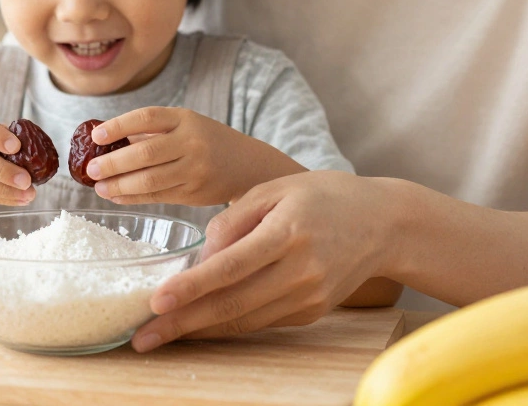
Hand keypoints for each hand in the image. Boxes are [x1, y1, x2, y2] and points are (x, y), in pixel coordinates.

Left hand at [86, 107, 302, 206]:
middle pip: (145, 153)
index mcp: (185, 119)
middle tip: (92, 169)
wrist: (247, 165)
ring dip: (119, 185)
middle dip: (114, 163)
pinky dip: (133, 197)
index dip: (119, 125)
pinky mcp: (194, 193)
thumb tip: (106, 141)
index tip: (97, 134)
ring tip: (99, 187)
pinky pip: (157, 196)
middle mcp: (191, 143)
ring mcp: (194, 169)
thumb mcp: (186, 125)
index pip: (146, 118)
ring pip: (150, 179)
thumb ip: (152, 132)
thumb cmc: (207, 141)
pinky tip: (116, 195)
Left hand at [130, 171, 393, 351]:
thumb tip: (199, 257)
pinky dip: (225, 327)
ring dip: (198, 332)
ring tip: (159, 337)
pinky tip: (196, 327)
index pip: (230, 267)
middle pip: (232, 304)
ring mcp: (309, 296)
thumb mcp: (275, 189)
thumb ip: (233, 219)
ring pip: (243, 321)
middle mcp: (301, 271)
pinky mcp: (312, 312)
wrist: (384, 223)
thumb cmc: (324, 196)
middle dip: (182, 324)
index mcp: (288, 233)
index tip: (156, 301)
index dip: (191, 287)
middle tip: (142, 337)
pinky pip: (260, 323)